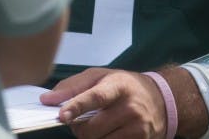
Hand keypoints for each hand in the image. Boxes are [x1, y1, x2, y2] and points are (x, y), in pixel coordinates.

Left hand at [40, 68, 167, 138]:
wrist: (161, 99)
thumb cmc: (124, 85)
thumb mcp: (100, 76)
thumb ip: (72, 86)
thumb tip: (47, 99)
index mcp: (118, 85)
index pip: (95, 97)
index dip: (76, 106)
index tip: (61, 115)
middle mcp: (130, 107)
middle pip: (93, 128)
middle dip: (78, 127)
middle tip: (78, 120)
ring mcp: (138, 127)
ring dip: (90, 137)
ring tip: (95, 124)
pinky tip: (107, 132)